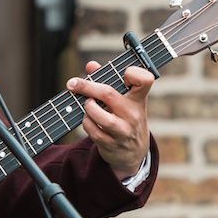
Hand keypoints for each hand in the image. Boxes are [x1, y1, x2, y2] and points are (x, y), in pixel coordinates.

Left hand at [67, 60, 153, 179]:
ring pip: (99, 115)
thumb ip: (107, 80)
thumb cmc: (126, 117)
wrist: (134, 152)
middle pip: (108, 94)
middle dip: (87, 86)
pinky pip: (92, 130)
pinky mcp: (111, 144)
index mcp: (138, 99)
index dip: (134, 73)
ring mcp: (123, 130)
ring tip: (87, 105)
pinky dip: (86, 122)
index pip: (144, 80)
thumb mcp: (124, 100)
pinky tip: (88, 119)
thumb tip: (91, 65)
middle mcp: (133, 114)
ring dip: (87, 107)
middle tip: (73, 83)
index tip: (123, 73)